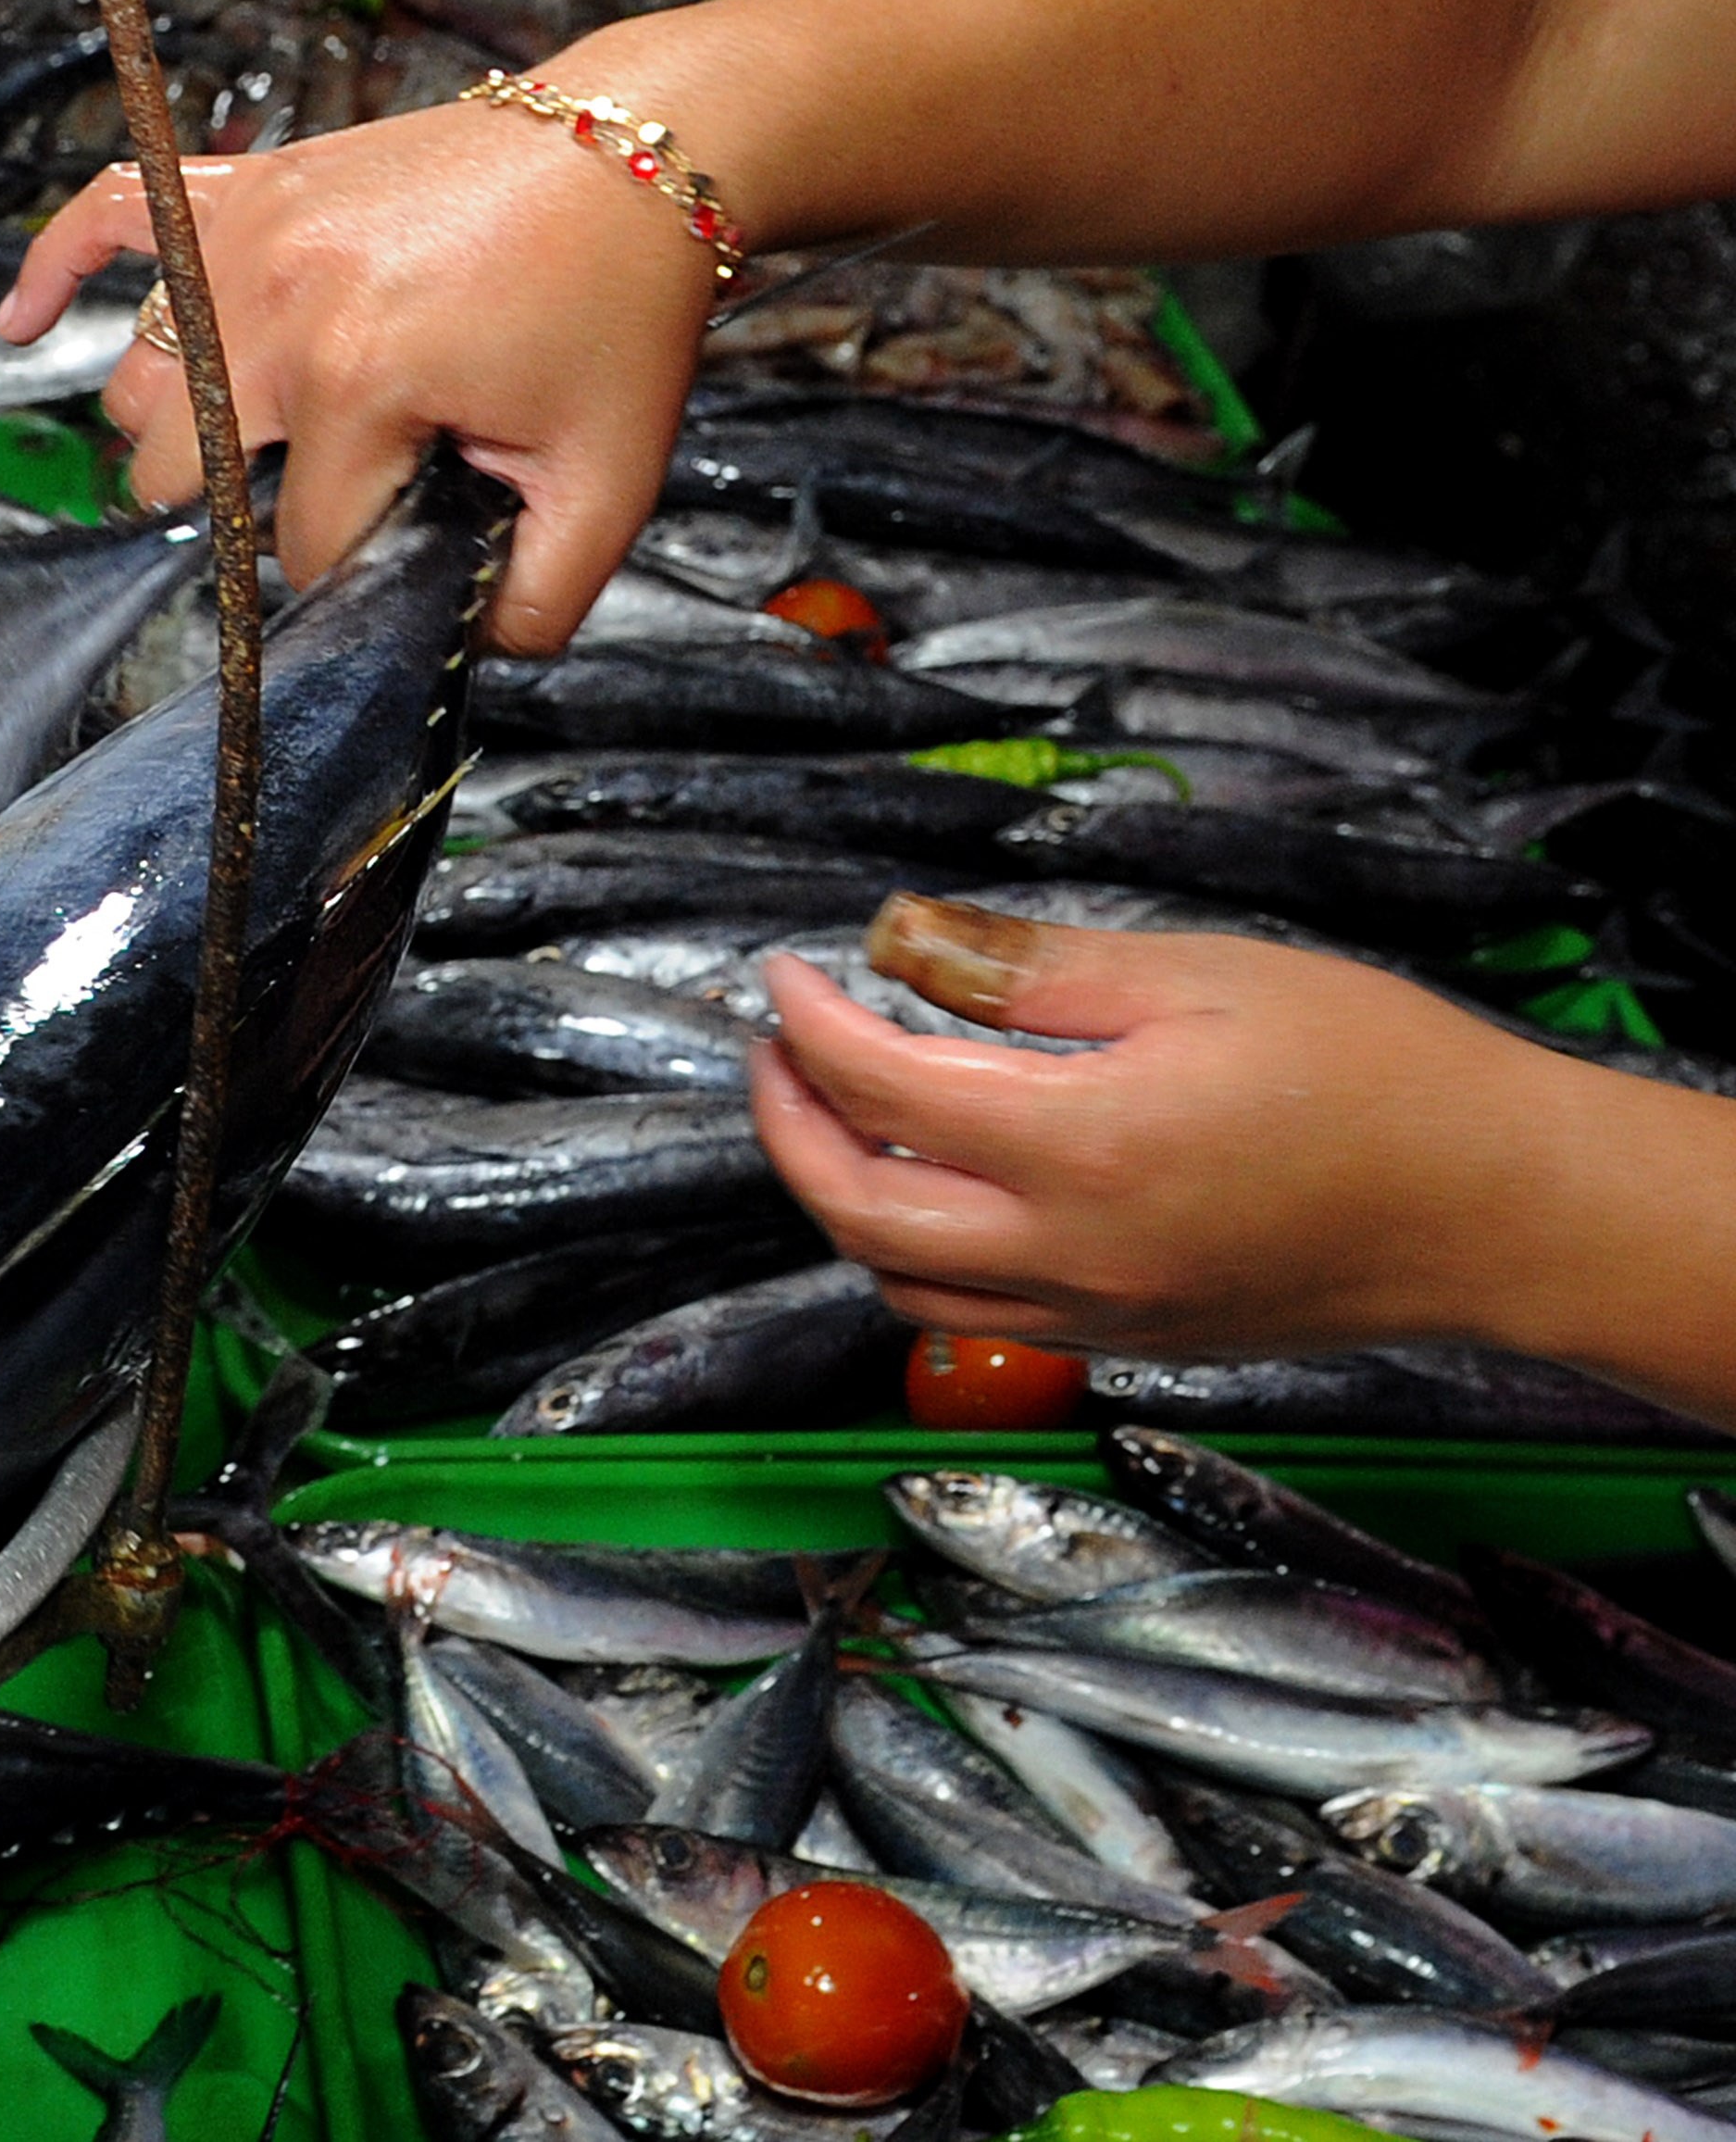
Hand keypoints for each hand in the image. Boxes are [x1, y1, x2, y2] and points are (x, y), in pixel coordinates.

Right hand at [0, 88, 715, 641]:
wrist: (637, 147)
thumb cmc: (617, 303)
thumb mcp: (607, 480)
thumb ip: (537, 600)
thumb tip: (462, 648)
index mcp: (358, 380)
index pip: (294, 541)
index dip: (349, 563)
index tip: (404, 537)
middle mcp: (279, 306)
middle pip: (187, 472)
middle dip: (245, 510)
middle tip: (323, 499)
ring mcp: (252, 234)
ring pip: (140, 381)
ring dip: (180, 430)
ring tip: (251, 439)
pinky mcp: (251, 183)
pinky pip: (114, 211)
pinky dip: (57, 267)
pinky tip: (23, 325)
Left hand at [747, 893, 1588, 1357]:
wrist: (1497, 1204)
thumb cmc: (1378, 1072)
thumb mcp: (1198, 976)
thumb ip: (1028, 966)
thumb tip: (894, 938)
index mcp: (1084, 1144)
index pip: (879, 1086)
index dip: (808, 1023)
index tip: (786, 974)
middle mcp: (1071, 1251)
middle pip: (854, 1210)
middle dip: (788, 1127)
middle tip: (779, 1051)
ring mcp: (1094, 1311)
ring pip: (900, 1279)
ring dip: (841, 1198)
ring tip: (838, 1111)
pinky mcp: (1125, 1337)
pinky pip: (974, 1312)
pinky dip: (915, 1253)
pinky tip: (929, 1182)